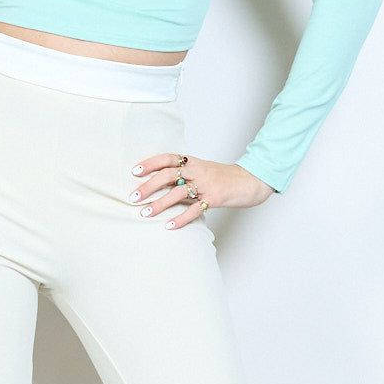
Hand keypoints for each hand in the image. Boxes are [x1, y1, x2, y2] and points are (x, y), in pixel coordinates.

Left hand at [128, 153, 274, 230]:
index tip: (134, 171)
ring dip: (160, 203)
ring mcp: (206, 185)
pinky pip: (194, 210)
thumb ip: (183, 174)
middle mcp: (198, 170)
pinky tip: (169, 225)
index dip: (150, 163)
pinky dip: (181, 218)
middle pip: (169, 175)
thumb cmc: (222, 177)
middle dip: (149, 186)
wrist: (249, 181)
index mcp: (193, 161)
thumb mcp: (202, 169)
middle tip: (133, 197)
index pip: (168, 158)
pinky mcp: (215, 199)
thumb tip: (156, 183)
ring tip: (145, 213)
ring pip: (179, 193)